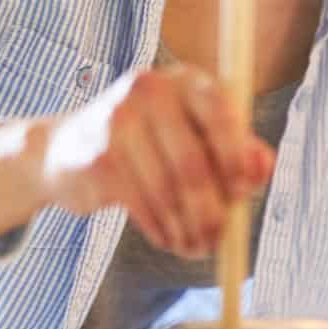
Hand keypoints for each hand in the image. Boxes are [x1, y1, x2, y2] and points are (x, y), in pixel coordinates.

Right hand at [40, 65, 273, 257]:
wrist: (64, 149)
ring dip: (187, 229)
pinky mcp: (98, 158)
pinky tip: (167, 239)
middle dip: (211, 211)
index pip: (220, 111)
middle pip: (193, 162)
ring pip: (167, 191)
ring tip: (195, 248)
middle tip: (219, 240)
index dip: (236, 156)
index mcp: (182, 80)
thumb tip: (262, 167)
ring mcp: (117, 122)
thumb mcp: (193, 136)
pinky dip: (161, 230)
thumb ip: (236, 149)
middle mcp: (148, 91)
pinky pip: (143, 205)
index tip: (244, 193)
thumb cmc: (146, 143)